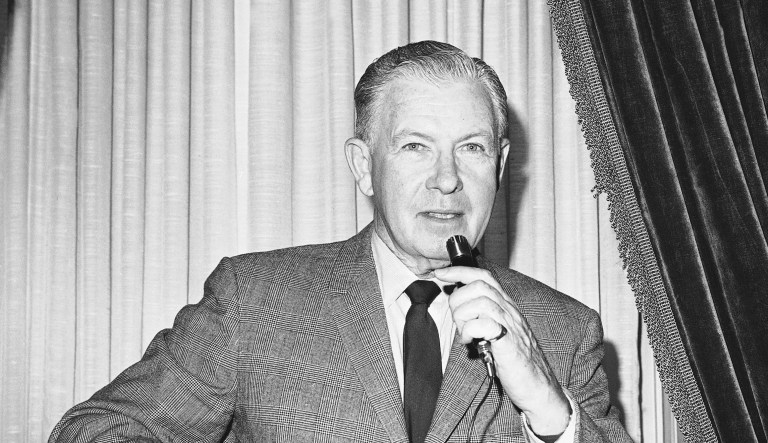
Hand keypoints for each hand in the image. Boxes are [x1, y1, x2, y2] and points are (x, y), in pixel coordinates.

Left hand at [433, 266, 570, 435]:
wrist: (538, 386)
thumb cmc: (514, 361)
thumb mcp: (496, 331)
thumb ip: (482, 317)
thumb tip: (458, 306)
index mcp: (506, 307)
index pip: (483, 276)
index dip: (459, 271)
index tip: (440, 273)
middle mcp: (509, 311)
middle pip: (478, 285)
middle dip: (458, 300)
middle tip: (459, 322)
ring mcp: (510, 325)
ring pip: (479, 302)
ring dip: (463, 318)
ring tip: (466, 335)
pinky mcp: (508, 343)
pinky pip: (483, 325)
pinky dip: (469, 332)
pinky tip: (470, 343)